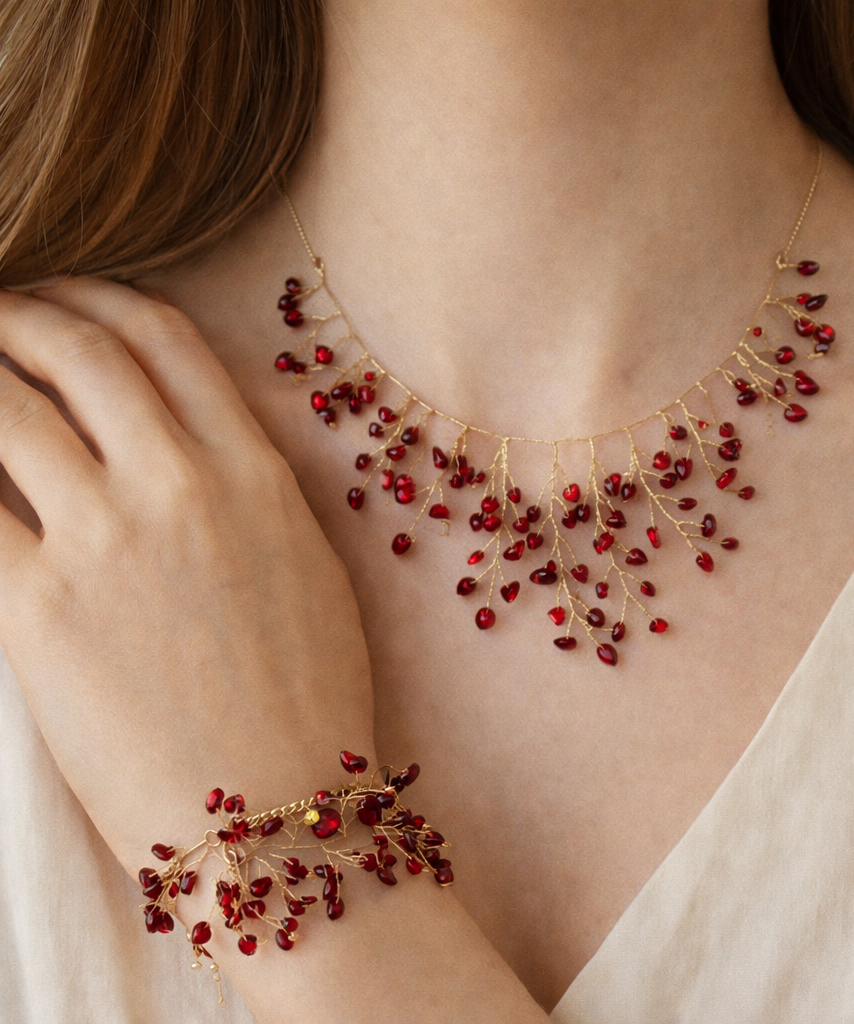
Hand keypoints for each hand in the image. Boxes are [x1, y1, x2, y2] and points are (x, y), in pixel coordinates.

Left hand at [0, 278, 374, 871]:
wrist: (276, 811)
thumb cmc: (307, 697)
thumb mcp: (307, 567)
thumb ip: (251, 488)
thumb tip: (189, 441)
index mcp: (256, 473)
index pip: (166, 338)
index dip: (102, 299)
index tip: (67, 301)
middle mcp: (182, 485)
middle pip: (78, 350)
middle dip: (18, 315)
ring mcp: (107, 542)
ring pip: (5, 411)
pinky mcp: (37, 611)